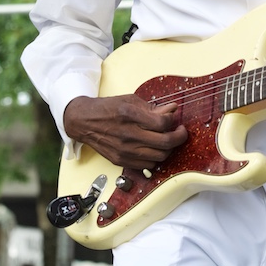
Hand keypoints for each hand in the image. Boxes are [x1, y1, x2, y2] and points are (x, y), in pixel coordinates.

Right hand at [63, 95, 187, 169]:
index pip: (163, 123)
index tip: (174, 119)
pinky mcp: (121, 161)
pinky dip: (155, 157)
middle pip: (165, 143)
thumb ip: (153, 107)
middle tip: (181, 132)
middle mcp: (128, 135)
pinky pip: (148, 165)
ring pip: (159, 156)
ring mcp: (124, 150)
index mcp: (130, 115)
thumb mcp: (131, 100)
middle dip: (179, 137)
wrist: (85, 121)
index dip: (173, 121)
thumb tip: (172, 110)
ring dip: (168, 149)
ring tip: (167, 140)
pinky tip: (154, 148)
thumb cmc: (108, 109)